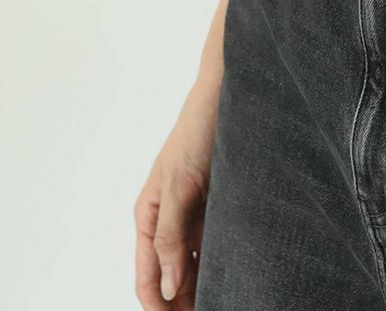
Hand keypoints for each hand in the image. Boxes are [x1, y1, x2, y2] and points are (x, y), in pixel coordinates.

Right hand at [133, 77, 218, 307]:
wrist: (229, 96)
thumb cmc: (196, 132)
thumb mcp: (179, 184)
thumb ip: (170, 236)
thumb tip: (168, 286)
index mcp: (148, 217)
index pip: (147, 278)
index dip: (160, 306)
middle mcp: (168, 222)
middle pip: (172, 278)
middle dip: (184, 303)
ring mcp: (194, 217)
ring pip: (196, 267)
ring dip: (206, 288)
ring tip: (229, 301)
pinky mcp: (218, 209)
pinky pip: (217, 247)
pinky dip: (224, 265)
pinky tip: (238, 279)